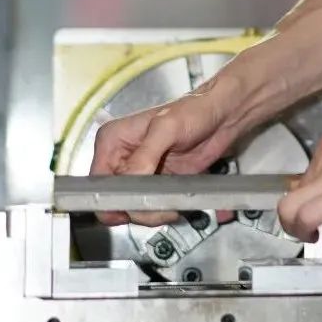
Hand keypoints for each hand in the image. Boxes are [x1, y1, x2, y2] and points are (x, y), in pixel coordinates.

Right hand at [89, 86, 240, 226]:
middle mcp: (121, 158)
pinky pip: (150, 207)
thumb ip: (145, 154)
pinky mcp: (156, 183)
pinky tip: (174, 204)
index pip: (98, 182)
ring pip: (132, 208)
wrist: (223, 115)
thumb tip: (129, 180)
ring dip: (151, 212)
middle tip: (159, 206)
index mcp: (113, 140)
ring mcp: (139, 173)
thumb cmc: (195, 109)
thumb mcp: (167, 127)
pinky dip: (160, 211)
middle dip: (136, 208)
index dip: (111, 199)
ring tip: (170, 203)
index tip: (132, 207)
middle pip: (114, 200)